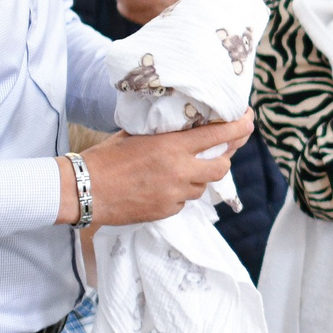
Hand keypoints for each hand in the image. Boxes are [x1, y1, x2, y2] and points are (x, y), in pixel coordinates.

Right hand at [72, 113, 253, 227]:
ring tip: (183, 169)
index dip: (238, 128)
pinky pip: (184, 201)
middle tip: (219, 150)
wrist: (84, 190)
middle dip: (223, 158)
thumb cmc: (105, 158)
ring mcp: (174, 194)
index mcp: (172, 147)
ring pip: (202, 186)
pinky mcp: (167, 211)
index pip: (217, 135)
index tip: (248, 121)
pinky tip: (165, 186)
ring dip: (199, 177)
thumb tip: (181, 122)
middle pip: (221, 167)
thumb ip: (162, 131)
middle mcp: (179, 171)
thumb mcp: (135, 135)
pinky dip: (181, 193)